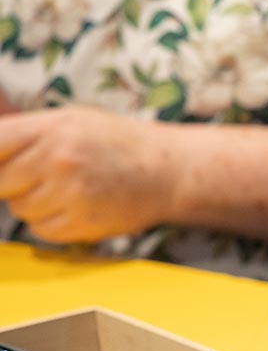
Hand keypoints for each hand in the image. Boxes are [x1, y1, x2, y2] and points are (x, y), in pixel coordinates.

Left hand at [0, 107, 182, 242]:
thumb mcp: (69, 120)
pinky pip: (42, 230)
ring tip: (64, 192)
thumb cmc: (116, 144)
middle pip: (1, 183)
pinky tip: (72, 209)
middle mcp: (60, 161)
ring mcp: (73, 195)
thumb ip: (24, 133)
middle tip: (38, 177)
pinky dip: (50, 224)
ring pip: (20, 210)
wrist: (168, 172)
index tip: (5, 168)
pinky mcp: (85, 224)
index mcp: (52, 130)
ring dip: (33, 204)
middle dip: (13, 183)